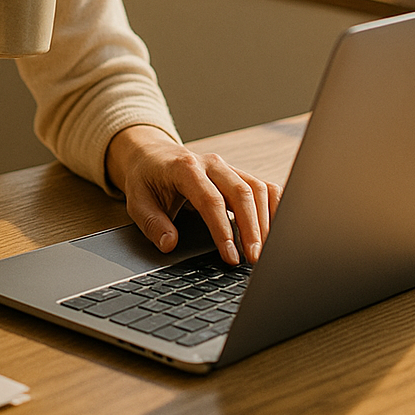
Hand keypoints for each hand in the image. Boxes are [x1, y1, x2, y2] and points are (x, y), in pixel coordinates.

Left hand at [105, 125, 281, 264]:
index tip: (231, 256)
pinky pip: (264, 186)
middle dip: (252, 228)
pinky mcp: (238, 174)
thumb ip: (152, 223)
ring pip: (257, 188)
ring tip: (266, 250)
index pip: (211, 200)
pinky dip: (274, 206)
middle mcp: (211, 163)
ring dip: (265, 220)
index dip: (223, 230)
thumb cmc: (146, 178)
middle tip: (255, 259)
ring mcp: (228, 167)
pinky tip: (277, 228)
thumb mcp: (137, 201)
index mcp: (185, 168)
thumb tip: (169, 244)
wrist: (151, 155)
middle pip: (241, 192)